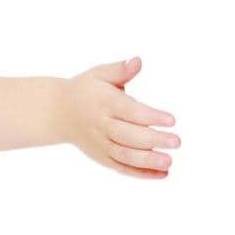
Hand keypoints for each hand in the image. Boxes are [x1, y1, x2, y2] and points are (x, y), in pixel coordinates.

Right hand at [60, 56, 178, 178]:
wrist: (57, 112)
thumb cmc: (85, 90)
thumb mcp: (99, 74)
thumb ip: (120, 70)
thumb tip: (137, 61)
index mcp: (104, 103)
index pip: (130, 111)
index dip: (151, 117)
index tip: (172, 120)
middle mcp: (102, 126)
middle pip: (129, 136)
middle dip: (153, 140)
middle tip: (177, 142)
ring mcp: (101, 144)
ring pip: (125, 156)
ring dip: (148, 161)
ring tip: (169, 162)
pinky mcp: (102, 158)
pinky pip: (122, 168)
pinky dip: (141, 173)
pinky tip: (162, 174)